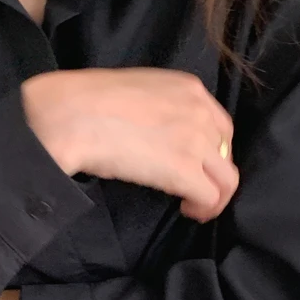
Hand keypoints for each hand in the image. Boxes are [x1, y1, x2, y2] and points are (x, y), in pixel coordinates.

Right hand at [22, 68, 238, 222]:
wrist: (72, 115)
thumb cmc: (88, 101)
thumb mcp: (137, 91)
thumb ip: (158, 108)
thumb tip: (155, 133)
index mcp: (188, 88)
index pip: (220, 124)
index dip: (211, 149)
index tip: (194, 163)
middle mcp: (200, 112)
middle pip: (225, 152)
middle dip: (212, 173)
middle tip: (191, 188)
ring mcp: (196, 142)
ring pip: (227, 179)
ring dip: (214, 197)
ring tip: (193, 207)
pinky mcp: (184, 171)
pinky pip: (210, 198)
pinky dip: (202, 209)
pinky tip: (186, 211)